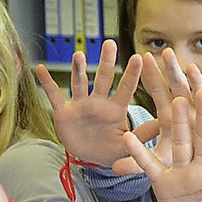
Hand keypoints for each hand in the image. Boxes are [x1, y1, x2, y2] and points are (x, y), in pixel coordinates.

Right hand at [35, 40, 155, 167]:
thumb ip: (142, 136)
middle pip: (104, 78)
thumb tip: (162, 125)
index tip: (140, 58)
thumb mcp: (127, 146)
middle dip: (107, 61)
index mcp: (116, 110)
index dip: (132, 74)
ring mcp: (80, 105)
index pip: (126, 89)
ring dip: (78, 69)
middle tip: (111, 43)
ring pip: (79, 82)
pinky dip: (47, 83)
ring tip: (78, 54)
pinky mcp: (63, 112)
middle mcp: (98, 102)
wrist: (88, 159)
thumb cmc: (111, 151)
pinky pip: (53, 95)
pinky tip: (39, 68)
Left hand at [113, 49, 201, 174]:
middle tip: (165, 52)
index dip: (151, 77)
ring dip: (198, 82)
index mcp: (171, 119)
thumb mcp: (159, 163)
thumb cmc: (180, 166)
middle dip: (173, 71)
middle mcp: (188, 114)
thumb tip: (113, 168)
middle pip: (179, 89)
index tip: (143, 57)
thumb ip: (138, 164)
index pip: (160, 94)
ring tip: (192, 68)